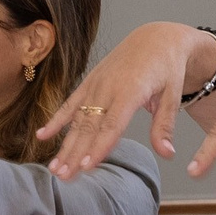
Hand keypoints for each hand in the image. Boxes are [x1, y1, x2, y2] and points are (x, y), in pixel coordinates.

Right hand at [37, 23, 215, 178]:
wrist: (156, 37)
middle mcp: (107, 87)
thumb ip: (164, 125)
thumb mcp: (172, 94)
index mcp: (130, 90)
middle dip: (74, 154)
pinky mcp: (89, 81)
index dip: (97, 147)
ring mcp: (95, 84)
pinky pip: (70, 103)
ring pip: (77, 120)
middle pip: (88, 127)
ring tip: (54, 168)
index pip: (111, 126)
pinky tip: (42, 136)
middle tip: (63, 177)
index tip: (85, 167)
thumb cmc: (167, 67)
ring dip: (65, 145)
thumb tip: (167, 155)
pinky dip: (56, 120)